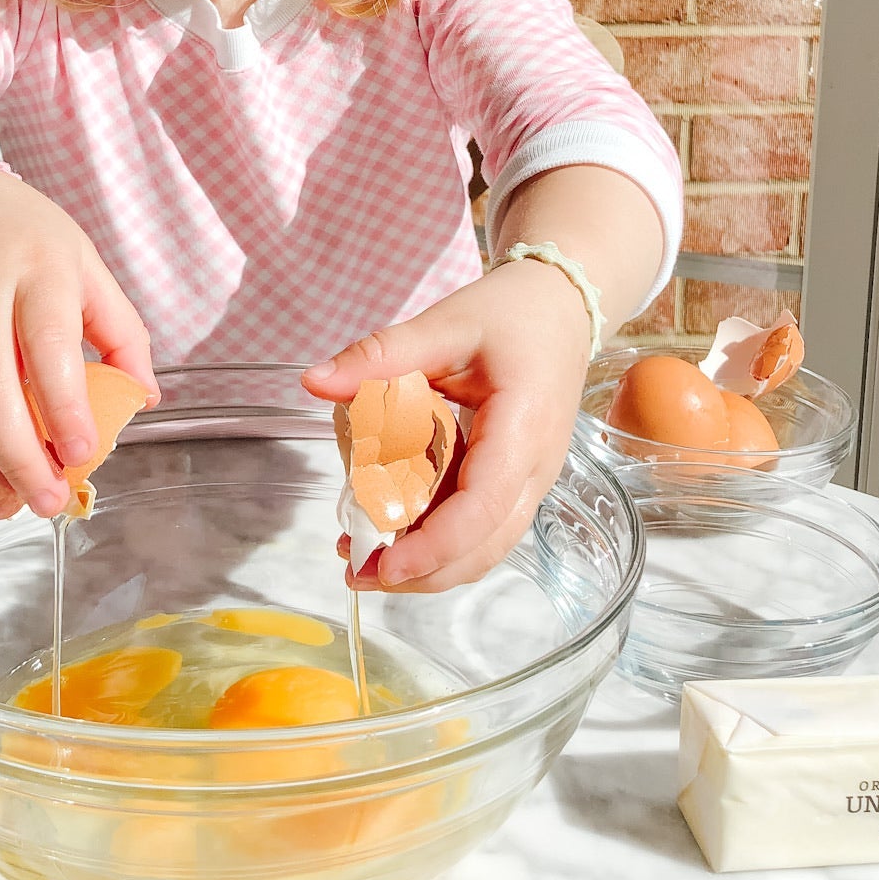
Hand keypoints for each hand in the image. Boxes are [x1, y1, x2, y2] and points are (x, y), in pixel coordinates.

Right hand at [0, 168, 155, 519]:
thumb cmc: (21, 236)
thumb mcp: (84, 262)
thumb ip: (120, 329)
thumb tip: (144, 398)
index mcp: (37, 269)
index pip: (47, 343)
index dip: (63, 404)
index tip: (81, 453)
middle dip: (18, 455)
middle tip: (45, 501)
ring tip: (6, 505)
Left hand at [301, 257, 591, 591]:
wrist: (563, 307)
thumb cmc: (512, 313)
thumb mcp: (445, 326)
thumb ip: (381, 355)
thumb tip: (314, 382)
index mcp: (523, 429)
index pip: (482, 507)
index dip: (434, 545)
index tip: (384, 566)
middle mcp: (535, 468)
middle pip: (485, 545)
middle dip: (423, 572)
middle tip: (354, 571)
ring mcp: (531, 479)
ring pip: (485, 545)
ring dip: (429, 563)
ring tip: (362, 559)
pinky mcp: (517, 479)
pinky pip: (482, 524)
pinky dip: (439, 537)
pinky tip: (392, 529)